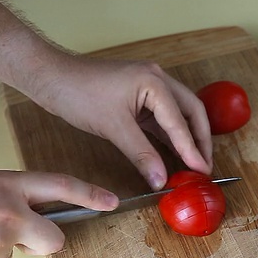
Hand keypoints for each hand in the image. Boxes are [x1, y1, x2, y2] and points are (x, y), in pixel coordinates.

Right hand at [0, 163, 117, 257]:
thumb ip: (6, 191)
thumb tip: (22, 204)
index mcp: (7, 186)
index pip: (60, 186)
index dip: (89, 194)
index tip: (110, 201)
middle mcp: (7, 215)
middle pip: (53, 240)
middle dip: (42, 242)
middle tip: (19, 236)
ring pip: (10, 255)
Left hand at [33, 57, 213, 189]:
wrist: (52, 77)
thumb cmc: (78, 93)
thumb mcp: (113, 127)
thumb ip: (141, 155)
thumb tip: (160, 180)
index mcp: (154, 81)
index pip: (179, 121)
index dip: (192, 148)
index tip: (202, 170)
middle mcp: (158, 79)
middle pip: (192, 111)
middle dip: (200, 140)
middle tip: (205, 166)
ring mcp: (150, 86)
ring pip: (180, 114)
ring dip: (188, 138)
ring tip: (195, 163)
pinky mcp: (141, 97)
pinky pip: (163, 118)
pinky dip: (171, 136)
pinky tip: (175, 154)